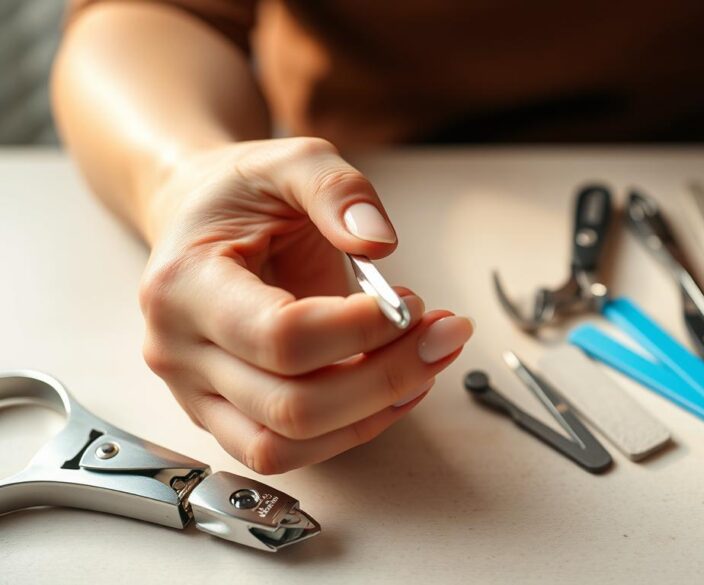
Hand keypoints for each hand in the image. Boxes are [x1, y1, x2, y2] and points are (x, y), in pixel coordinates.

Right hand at [138, 137, 473, 473]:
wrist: (196, 217)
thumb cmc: (242, 193)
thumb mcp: (290, 160)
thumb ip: (337, 189)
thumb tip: (380, 243)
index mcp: (185, 285)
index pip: (281, 337)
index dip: (361, 330)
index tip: (412, 302)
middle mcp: (178, 351)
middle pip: (290, 405)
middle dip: (386, 378)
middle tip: (444, 335)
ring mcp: (195, 393)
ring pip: (287, 446)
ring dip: (373, 413)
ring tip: (426, 363)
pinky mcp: (223, 416)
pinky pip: (289, 451)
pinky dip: (353, 428)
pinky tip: (396, 387)